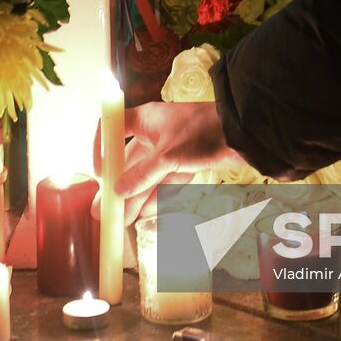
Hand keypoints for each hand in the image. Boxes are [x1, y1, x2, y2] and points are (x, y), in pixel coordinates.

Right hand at [93, 101, 248, 224]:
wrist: (243, 134)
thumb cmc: (202, 133)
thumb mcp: (167, 157)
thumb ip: (141, 176)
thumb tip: (118, 191)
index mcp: (145, 119)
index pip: (112, 128)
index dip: (101, 149)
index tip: (97, 172)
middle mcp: (154, 132)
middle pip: (128, 161)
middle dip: (117, 186)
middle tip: (103, 210)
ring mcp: (170, 148)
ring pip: (146, 176)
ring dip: (134, 198)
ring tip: (121, 220)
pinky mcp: (185, 162)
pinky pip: (164, 182)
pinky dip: (155, 197)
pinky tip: (144, 214)